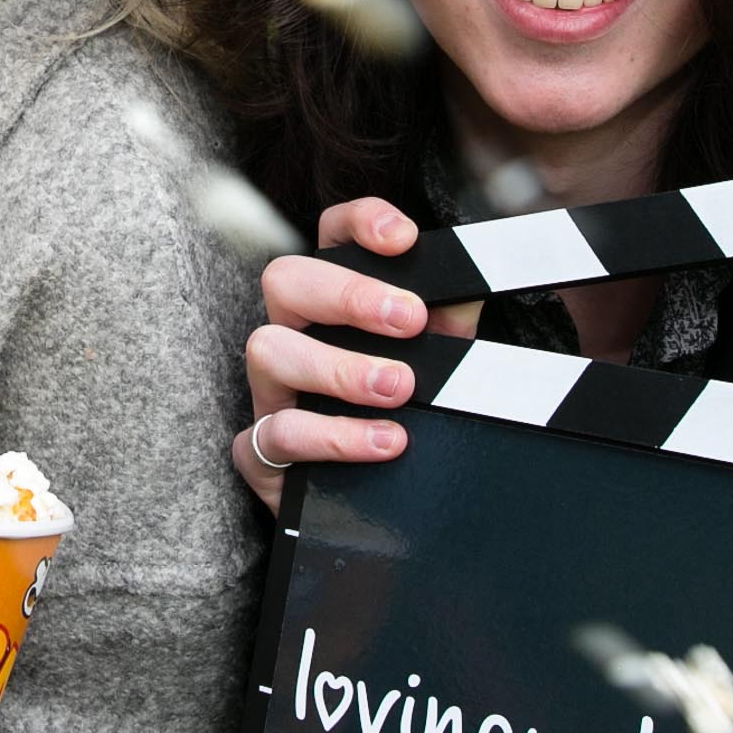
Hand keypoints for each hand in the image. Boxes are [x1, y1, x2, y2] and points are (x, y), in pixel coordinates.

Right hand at [232, 198, 479, 507]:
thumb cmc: (404, 420)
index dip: (358, 223)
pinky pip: (273, 433)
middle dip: (346, 294)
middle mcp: (292, 334)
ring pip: (266, 348)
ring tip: (396, 388)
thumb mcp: (438, 366)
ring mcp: (270, 391)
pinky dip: (332, 436)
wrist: (379, 509)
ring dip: (337, 366)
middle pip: (284, 279)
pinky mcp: (260, 451)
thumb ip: (450, 325)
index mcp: (334, 303)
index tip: (403, 239)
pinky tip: (384, 441)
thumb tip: (472, 286)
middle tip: (407, 320)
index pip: (330, 236)